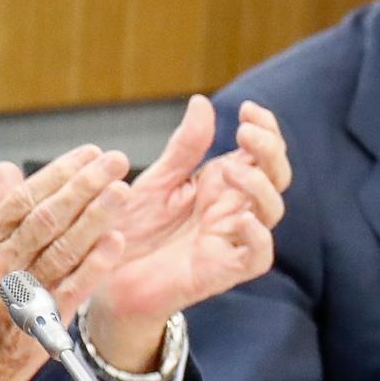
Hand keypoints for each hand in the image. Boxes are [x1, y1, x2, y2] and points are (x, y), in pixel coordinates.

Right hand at [0, 148, 135, 380]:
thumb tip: (8, 171)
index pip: (25, 199)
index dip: (61, 173)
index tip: (90, 154)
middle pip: (47, 217)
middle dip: (84, 185)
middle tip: (115, 161)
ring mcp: (17, 293)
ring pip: (61, 248)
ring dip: (95, 217)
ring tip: (122, 191)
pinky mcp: (37, 323)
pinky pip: (69, 288)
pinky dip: (93, 264)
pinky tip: (115, 242)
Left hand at [82, 99, 291, 370]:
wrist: (103, 279)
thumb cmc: (131, 232)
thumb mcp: (156, 181)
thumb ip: (184, 147)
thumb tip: (202, 101)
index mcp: (222, 185)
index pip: (262, 152)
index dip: (266, 129)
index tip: (248, 109)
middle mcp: (234, 209)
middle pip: (276, 176)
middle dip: (269, 150)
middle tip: (245, 131)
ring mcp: (232, 238)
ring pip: (272, 211)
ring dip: (261, 186)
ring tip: (232, 169)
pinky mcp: (224, 270)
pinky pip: (258, 255)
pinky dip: (257, 237)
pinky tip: (241, 220)